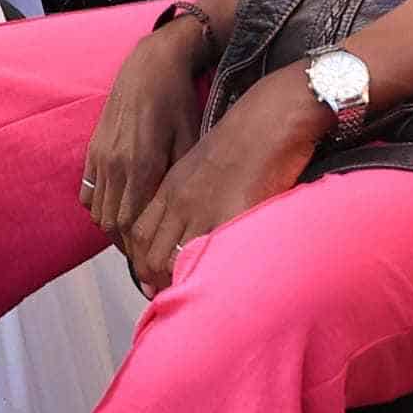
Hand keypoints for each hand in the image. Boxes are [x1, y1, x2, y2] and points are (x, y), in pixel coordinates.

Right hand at [84, 17, 211, 240]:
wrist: (150, 66)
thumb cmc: (178, 101)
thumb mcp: (190, 138)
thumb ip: (180, 178)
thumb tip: (182, 215)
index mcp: (141, 165)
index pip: (131, 223)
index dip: (139, 247)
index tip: (153, 259)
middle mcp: (115, 164)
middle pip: (111, 223)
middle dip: (126, 244)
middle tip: (144, 257)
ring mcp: (99, 156)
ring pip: (96, 211)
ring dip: (112, 228)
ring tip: (131, 238)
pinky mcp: (92, 149)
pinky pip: (87, 192)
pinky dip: (98, 209)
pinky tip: (117, 211)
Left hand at [120, 67, 322, 292]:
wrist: (272, 115)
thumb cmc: (246, 136)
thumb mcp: (204, 163)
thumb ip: (191, 193)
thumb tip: (192, 226)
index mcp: (172, 186)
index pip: (140, 234)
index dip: (142, 262)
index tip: (152, 280)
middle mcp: (182, 200)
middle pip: (151, 253)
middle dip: (155, 280)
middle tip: (170, 296)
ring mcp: (206, 208)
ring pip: (174, 259)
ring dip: (178, 282)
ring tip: (192, 297)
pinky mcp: (234, 214)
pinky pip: (214, 254)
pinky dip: (211, 274)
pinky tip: (219, 283)